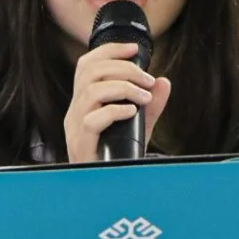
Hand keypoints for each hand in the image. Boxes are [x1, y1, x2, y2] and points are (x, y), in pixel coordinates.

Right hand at [64, 42, 171, 163]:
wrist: (107, 189)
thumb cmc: (119, 156)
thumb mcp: (138, 126)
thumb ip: (150, 105)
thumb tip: (163, 82)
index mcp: (83, 103)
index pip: (86, 65)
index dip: (109, 51)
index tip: (135, 49)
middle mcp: (75, 112)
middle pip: (89, 72)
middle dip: (123, 69)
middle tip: (147, 80)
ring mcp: (75, 128)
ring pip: (91, 92)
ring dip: (123, 87)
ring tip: (144, 96)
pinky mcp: (81, 145)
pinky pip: (93, 120)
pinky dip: (115, 110)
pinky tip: (132, 111)